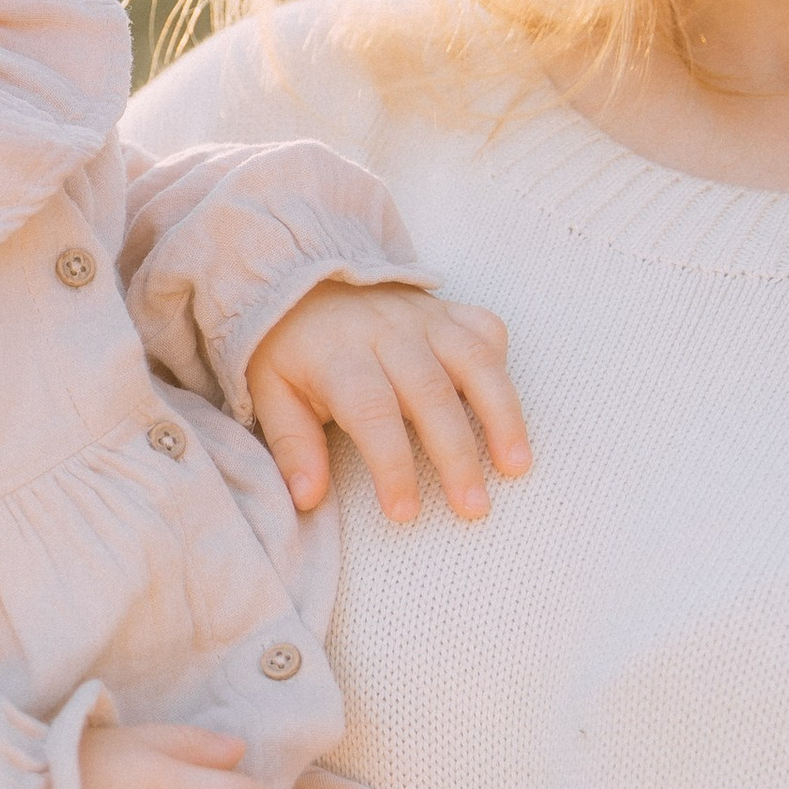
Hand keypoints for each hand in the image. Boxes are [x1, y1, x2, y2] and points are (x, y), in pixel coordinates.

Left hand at [244, 281, 529, 524]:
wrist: (304, 275)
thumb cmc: (289, 348)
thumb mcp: (272, 393)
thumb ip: (293, 445)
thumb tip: (307, 499)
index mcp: (338, 358)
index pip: (372, 414)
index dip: (392, 466)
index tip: (405, 513)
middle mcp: (387, 334)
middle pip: (431, 396)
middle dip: (457, 456)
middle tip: (474, 508)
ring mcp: (424, 319)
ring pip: (474, 363)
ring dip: (501, 416)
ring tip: (516, 466)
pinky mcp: (448, 311)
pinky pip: (487, 331)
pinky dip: (503, 365)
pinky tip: (508, 410)